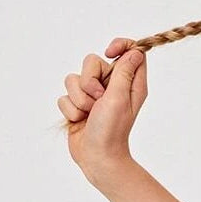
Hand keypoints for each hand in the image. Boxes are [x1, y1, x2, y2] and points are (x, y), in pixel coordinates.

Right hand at [57, 37, 147, 181]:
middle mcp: (113, 86)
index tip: (108, 52)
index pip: (129, 51)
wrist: (96, 156)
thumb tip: (135, 51)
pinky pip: (64, 95)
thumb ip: (124, 72)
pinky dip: (71, 109)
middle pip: (92, 61)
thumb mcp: (120, 97)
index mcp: (130, 82)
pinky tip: (80, 120)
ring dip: (79, 98)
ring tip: (89, 113)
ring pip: (73, 78)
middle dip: (89, 81)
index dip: (119, 45)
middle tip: (98, 99)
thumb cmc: (112, 129)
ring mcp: (93, 95)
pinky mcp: (77, 104)